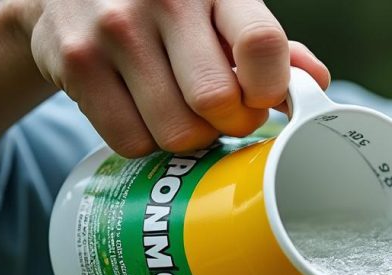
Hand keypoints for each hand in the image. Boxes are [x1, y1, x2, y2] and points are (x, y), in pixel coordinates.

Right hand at [12, 0, 329, 155]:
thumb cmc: (168, 11)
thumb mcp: (221, 12)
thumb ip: (265, 45)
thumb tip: (315, 82)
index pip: (261, 44)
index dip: (269, 89)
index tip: (261, 97)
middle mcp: (163, 1)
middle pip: (217, 103)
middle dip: (228, 122)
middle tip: (220, 111)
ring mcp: (114, 31)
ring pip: (176, 132)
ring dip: (187, 137)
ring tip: (180, 109)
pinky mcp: (76, 63)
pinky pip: (130, 142)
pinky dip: (144, 142)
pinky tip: (143, 113)